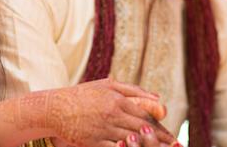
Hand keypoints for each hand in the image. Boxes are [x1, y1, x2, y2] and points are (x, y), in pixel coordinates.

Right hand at [46, 78, 174, 146]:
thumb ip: (133, 90)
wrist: (55, 108)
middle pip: (142, 129)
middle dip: (160, 140)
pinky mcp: (94, 142)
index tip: (171, 136)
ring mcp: (103, 129)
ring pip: (132, 141)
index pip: (145, 114)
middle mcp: (112, 114)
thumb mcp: (107, 85)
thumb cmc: (83, 95)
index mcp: (117, 100)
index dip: (161, 126)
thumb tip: (157, 97)